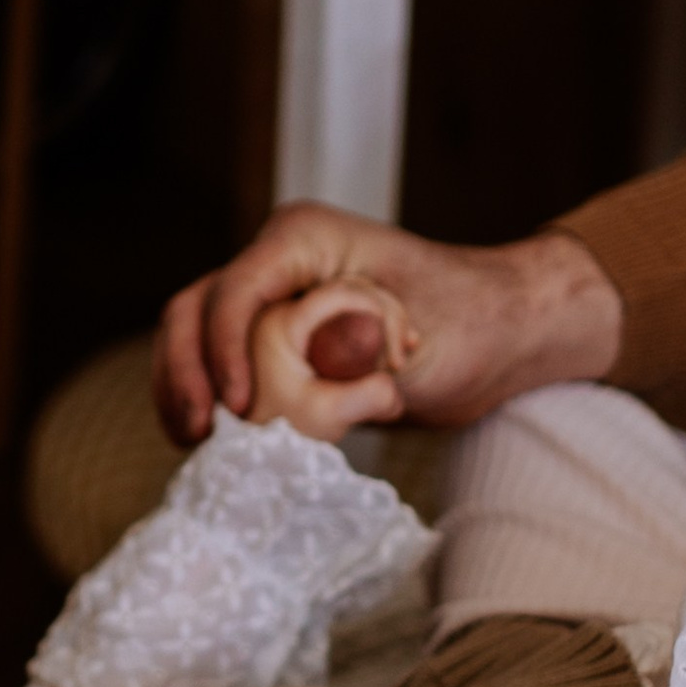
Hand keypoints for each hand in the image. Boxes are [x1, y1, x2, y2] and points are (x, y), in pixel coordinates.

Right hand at [153, 202, 624, 442]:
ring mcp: (269, 302)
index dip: (226, 349)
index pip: (237, 289)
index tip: (242, 408)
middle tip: (198, 434)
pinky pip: (219, 368)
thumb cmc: (471, 322)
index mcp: (305, 240)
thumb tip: (296, 379)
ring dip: (188, 392)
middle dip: (186, 371)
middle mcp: (276, 263)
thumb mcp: (419, 340)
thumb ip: (356, 352)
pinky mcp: (272, 342)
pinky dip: (212, 404)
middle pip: (195, 309)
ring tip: (200, 446)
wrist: (500, 336)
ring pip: (194, 339)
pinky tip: (218, 446)